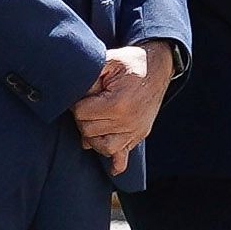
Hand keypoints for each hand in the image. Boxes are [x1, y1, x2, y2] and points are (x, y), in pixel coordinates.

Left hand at [70, 43, 173, 173]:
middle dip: (82, 118)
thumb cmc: (131, 63)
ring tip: (92, 123)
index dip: (76, 104)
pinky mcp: (139, 135)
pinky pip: (125, 157)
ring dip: (93, 137)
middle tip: (86, 105)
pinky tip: (111, 168)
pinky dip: (117, 163)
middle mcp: (127, 121)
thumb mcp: (108, 61)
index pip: (82, 113)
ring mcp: (135, 130)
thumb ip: (89, 77)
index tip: (80, 96)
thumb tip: (72, 94)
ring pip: (103, 147)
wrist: (158, 67)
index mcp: (118, 102)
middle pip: (89, 130)